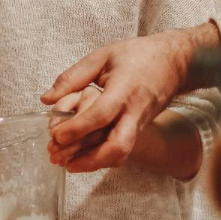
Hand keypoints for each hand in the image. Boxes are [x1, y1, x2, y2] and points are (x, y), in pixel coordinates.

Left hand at [40, 23, 217, 169]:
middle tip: (60, 158)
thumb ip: (73, 77)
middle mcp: (134, 112)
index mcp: (123, 90)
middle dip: (88, 159)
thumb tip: (47, 99)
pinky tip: (81, 158)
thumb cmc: (137, 56)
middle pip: (117, 146)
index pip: (101, 115)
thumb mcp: (102, 57)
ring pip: (120, 154)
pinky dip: (101, 159)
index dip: (77, 128)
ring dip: (92, 163)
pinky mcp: (138, 130)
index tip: (56, 135)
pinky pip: (121, 150)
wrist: (174, 63)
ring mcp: (139, 124)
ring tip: (66, 163)